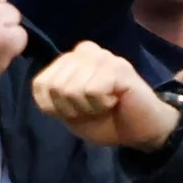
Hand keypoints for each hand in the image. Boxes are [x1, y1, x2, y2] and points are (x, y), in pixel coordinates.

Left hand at [32, 42, 182, 150]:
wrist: (141, 131)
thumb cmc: (104, 120)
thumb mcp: (67, 111)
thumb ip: (51, 94)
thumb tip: (48, 82)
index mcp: (70, 59)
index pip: (41, 85)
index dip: (56, 107)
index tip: (78, 109)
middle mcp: (85, 51)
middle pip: (55, 87)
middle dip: (72, 107)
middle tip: (94, 107)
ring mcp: (103, 57)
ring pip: (72, 89)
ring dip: (89, 107)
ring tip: (106, 103)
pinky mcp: (119, 67)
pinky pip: (92, 90)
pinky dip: (101, 104)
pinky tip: (116, 100)